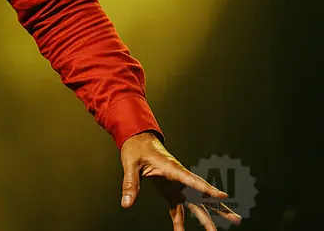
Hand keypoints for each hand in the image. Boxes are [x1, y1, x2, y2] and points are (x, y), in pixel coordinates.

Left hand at [120, 131, 241, 229]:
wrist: (138, 140)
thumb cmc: (136, 149)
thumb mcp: (130, 164)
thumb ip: (130, 184)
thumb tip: (126, 204)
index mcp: (172, 168)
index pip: (192, 180)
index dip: (207, 189)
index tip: (223, 196)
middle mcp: (179, 178)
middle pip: (202, 195)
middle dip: (219, 208)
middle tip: (236, 219)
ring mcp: (177, 186)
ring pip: (195, 204)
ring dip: (206, 218)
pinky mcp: (170, 191)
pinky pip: (177, 208)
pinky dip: (179, 221)